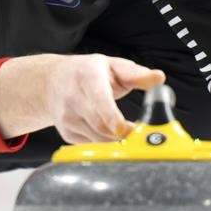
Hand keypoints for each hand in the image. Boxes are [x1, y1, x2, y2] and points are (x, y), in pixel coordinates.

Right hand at [0, 53, 164, 141]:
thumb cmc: (87, 72)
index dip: (111, 115)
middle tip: (141, 134)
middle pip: (99, 124)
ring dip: (116, 140)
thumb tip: (159, 78)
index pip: (98, 97)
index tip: (122, 128)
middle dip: (123, 133)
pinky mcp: (67, 133)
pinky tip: (109, 131)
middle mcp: (73, 97)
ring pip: (97, 138)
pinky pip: (92, 145)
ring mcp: (67, 117)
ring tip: (128, 130)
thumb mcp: (112, 66)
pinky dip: (105, 142)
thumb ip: (137, 74)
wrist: (51, 81)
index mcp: (88, 76)